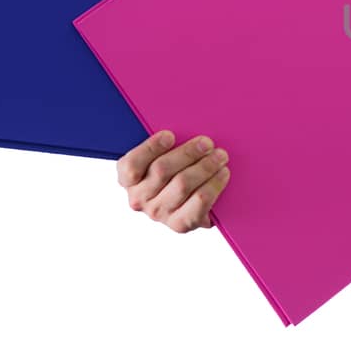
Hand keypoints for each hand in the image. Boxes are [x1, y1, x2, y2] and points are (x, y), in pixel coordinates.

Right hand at [116, 130, 231, 232]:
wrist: (190, 203)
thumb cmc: (175, 170)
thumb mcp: (163, 155)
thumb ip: (165, 144)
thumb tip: (182, 125)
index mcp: (128, 178)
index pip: (132, 164)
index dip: (150, 148)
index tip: (170, 135)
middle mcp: (139, 198)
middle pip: (162, 170)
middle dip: (188, 153)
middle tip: (207, 142)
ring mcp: (158, 213)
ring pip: (182, 184)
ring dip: (205, 167)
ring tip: (220, 156)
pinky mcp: (179, 224)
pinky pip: (199, 203)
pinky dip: (213, 185)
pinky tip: (222, 174)